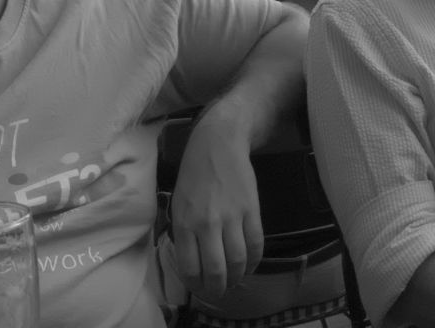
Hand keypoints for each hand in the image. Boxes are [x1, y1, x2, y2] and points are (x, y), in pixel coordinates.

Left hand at [169, 115, 262, 296]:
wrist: (218, 143)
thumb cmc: (193, 173)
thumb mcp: (177, 202)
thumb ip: (183, 231)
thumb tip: (193, 259)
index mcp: (184, 222)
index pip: (190, 267)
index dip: (196, 284)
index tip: (200, 287)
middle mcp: (207, 223)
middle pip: (216, 269)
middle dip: (218, 288)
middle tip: (219, 291)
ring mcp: (231, 217)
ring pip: (238, 260)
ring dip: (238, 277)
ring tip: (235, 280)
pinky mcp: (251, 210)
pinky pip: (256, 243)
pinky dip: (255, 260)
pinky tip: (251, 264)